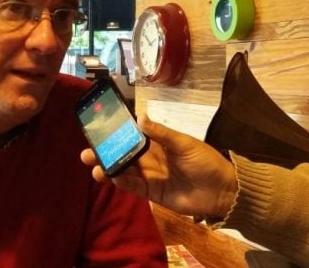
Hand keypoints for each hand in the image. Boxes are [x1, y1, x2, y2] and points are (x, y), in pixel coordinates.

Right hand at [80, 114, 237, 216]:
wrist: (222, 191)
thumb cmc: (205, 161)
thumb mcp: (184, 143)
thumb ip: (161, 133)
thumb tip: (140, 116)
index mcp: (157, 143)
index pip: (131, 136)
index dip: (114, 133)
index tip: (97, 129)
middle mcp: (150, 158)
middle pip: (122, 154)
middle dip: (105, 153)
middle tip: (86, 152)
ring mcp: (150, 176)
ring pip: (124, 171)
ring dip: (108, 168)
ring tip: (94, 166)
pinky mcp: (152, 192)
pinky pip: (133, 186)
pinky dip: (122, 182)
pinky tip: (111, 177)